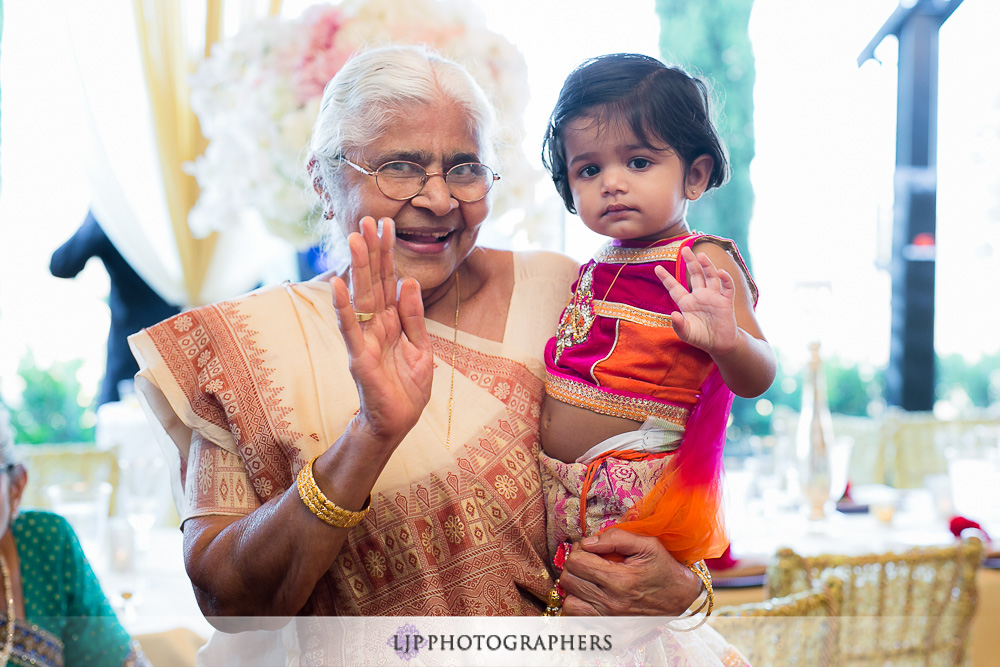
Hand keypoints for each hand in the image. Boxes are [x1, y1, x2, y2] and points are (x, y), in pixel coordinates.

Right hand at [331, 217, 432, 440]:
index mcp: (392, 321)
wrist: (397, 424)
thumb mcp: (421, 349)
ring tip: (355, 239)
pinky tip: (338, 284)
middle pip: (374, 282)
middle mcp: (375, 325)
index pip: (390, 281)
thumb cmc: (407, 389)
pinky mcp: (358, 357)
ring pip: (361, 298)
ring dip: (358, 267)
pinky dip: (343, 307)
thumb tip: (409, 281)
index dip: (389, 254)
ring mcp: (364, 339)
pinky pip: (349, 328)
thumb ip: (414, 317)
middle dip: (373, 251)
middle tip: (369, 219)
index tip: (387, 225)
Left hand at [558, 528, 701, 615]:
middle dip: (574, 566)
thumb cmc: (663, 568)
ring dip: (574, 589)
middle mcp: (612, 603)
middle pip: (568, 580)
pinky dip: (579, 608)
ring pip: (569, 603)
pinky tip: (590, 598)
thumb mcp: (647, 544)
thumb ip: (616, 538)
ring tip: (588, 581)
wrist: (682, 598)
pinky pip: (578, 622)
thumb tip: (588, 542)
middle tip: (588, 562)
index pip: (576, 562)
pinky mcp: (611, 633)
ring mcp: (610, 621)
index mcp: (620, 580)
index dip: (579, 550)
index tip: (590, 549)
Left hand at [654, 246, 738, 355]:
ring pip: (710, 276)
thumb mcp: (686, 333)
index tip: (657, 268)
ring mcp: (713, 296)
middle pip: (694, 274)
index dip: (666, 278)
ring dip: (706, 265)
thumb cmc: (700, 337)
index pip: (675, 287)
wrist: (719, 344)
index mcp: (686, 302)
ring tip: (701, 255)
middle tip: (684, 249)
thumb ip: (678, 325)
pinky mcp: (725, 301)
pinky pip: (726, 287)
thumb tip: (673, 314)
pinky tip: (720, 272)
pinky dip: (725, 279)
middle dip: (690, 262)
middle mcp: (699, 295)